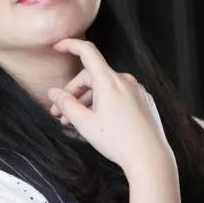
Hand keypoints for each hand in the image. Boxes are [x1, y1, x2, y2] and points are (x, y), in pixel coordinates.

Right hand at [47, 39, 172, 173]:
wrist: (149, 157)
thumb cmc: (117, 141)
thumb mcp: (85, 123)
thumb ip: (66, 104)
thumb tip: (53, 92)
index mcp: (108, 80)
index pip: (87, 51)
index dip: (70, 45)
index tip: (57, 47)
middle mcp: (124, 80)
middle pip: (92, 77)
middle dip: (74, 92)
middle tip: (60, 113)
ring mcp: (136, 90)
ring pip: (105, 88)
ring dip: (88, 100)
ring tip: (76, 122)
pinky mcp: (144, 101)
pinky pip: (119, 95)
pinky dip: (105, 103)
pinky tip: (99, 121)